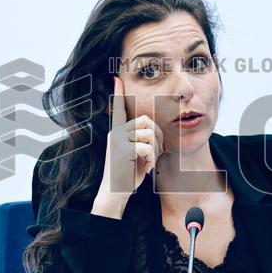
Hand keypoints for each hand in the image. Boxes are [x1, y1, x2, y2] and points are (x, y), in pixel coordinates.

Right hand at [92, 76, 163, 218]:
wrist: (115, 193)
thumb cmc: (127, 175)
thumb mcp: (135, 155)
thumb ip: (140, 141)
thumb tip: (153, 131)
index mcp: (117, 132)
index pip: (118, 109)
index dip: (118, 94)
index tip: (116, 79)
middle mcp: (115, 133)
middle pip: (146, 121)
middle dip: (157, 137)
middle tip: (154, 154)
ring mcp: (117, 140)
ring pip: (149, 133)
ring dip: (154, 151)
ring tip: (148, 163)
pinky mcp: (121, 150)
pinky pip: (146, 147)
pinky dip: (151, 159)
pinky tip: (146, 169)